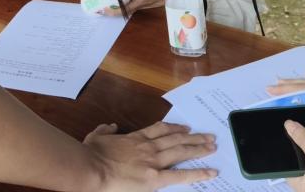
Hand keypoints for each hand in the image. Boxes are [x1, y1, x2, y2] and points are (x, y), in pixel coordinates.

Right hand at [85, 121, 217, 191]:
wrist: (92, 168)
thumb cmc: (92, 154)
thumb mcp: (97, 136)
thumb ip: (105, 130)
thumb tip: (111, 126)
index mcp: (136, 138)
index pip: (160, 129)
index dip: (175, 127)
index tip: (185, 127)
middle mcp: (149, 147)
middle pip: (177, 138)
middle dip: (194, 137)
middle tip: (209, 136)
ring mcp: (153, 161)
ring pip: (182, 151)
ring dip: (199, 148)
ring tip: (213, 147)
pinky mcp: (155, 178)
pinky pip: (181, 175)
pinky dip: (198, 173)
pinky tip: (211, 172)